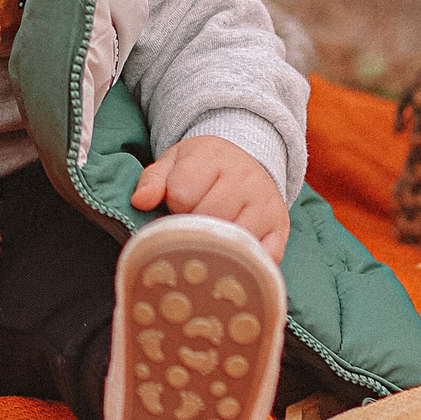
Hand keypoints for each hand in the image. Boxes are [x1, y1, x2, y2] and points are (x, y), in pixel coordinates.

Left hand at [131, 134, 289, 260]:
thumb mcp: (173, 163)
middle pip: (207, 217)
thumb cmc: (202, 169)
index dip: (173, 205)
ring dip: (214, 247)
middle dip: (192, 227)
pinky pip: (260, 258)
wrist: (248, 163)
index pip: (182, 193)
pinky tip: (229, 257)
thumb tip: (140, 201)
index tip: (177, 204)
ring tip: (209, 236)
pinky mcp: (280, 229)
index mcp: (213, 155)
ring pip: (232, 239)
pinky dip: (242, 264)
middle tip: (192, 224)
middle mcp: (245, 177)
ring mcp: (266, 204)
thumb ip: (153, 180)